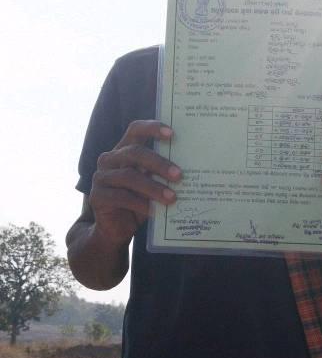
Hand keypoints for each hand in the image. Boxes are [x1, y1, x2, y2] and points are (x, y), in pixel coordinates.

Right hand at [89, 120, 182, 246]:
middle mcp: (109, 160)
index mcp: (124, 150)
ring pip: (129, 176)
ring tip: (172, 198)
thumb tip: (188, 169)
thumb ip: (161, 175)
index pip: (135, 130)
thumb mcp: (152, 186)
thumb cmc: (139, 203)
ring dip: (153, 187)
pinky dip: (140, 204)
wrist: (116, 229)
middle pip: (134, 152)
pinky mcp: (97, 196)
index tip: (172, 134)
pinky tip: (155, 211)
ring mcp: (101, 177)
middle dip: (159, 163)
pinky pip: (121, 197)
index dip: (152, 128)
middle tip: (179, 175)